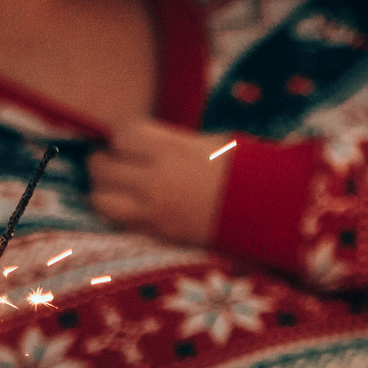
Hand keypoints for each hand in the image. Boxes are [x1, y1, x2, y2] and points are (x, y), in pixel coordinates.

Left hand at [90, 116, 235, 243]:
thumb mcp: (210, 141)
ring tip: (118, 185)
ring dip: (104, 189)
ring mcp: (153, 210)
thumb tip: (142, 142)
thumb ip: (170, 140)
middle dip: (105, 159)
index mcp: (170, 149)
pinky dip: (119, 212)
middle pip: (101, 167)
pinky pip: (119, 222)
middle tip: (116, 159)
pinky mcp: (157, 234)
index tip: (129, 136)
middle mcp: (155, 179)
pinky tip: (132, 205)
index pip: (119, 134)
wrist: (268, 212)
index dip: (121, 133)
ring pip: (100, 199)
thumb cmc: (244, 170)